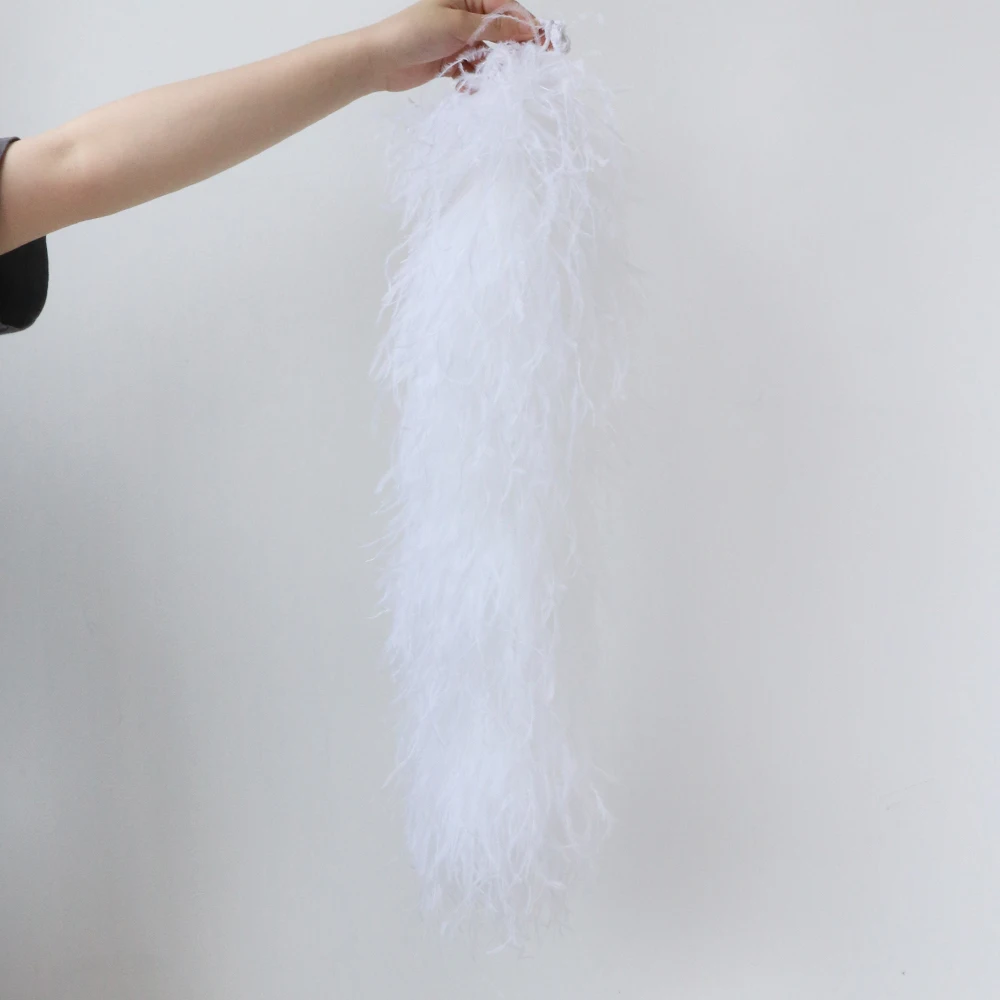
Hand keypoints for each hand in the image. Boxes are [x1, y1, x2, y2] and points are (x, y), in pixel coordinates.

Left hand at [363, 1, 536, 92]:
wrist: (381, 61)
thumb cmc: (413, 33)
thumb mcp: (457, 26)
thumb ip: (492, 29)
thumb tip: (525, 29)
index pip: (506, 9)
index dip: (526, 24)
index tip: (544, 42)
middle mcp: (465, 17)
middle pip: (501, 32)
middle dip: (514, 48)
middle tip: (531, 64)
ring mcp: (459, 41)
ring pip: (489, 54)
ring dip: (492, 68)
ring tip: (496, 79)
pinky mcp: (452, 62)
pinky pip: (473, 71)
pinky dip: (474, 80)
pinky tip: (469, 87)